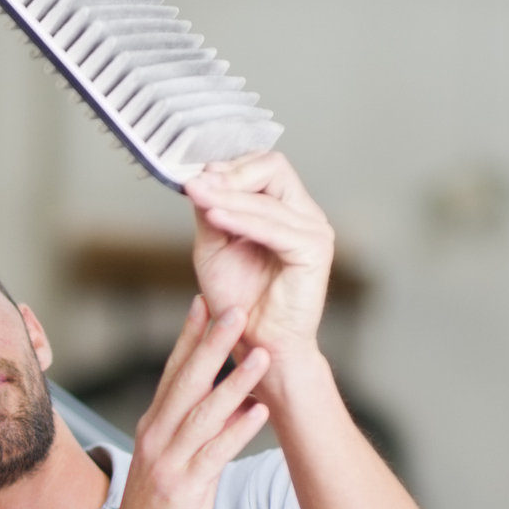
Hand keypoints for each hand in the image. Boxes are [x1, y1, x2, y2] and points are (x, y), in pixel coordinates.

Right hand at [99, 297, 271, 508]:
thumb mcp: (173, 463)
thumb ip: (197, 431)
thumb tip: (232, 400)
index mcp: (153, 427)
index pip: (171, 372)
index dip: (189, 336)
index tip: (205, 302)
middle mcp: (156, 437)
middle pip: (186, 382)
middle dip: (211, 343)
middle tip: (234, 309)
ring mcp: (167, 462)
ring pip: (203, 413)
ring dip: (235, 381)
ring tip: (261, 355)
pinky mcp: (182, 489)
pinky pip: (214, 454)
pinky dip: (237, 431)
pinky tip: (259, 412)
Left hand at [184, 151, 334, 361]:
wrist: (256, 343)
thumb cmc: (238, 300)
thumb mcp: (214, 246)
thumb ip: (211, 211)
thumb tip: (202, 177)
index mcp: (285, 209)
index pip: (263, 164)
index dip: (228, 166)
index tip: (194, 174)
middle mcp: (304, 214)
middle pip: (274, 167)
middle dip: (230, 174)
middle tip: (196, 183)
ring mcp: (314, 230)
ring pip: (268, 197)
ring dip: (226, 195)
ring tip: (196, 195)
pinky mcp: (314, 251)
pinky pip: (274, 227)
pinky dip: (241, 219)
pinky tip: (214, 216)